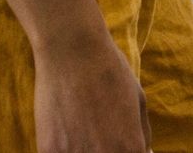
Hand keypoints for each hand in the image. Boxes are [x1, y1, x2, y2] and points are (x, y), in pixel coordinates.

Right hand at [34, 31, 149, 151]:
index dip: (124, 151)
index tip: (117, 143)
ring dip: (82, 151)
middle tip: (96, 133)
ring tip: (79, 130)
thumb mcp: (138, 100)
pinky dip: (61, 149)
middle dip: (104, 151)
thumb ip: (143, 134)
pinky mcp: (49, 152)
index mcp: (131, 149)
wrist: (72, 50)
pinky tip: (63, 130)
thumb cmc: (109, 70)